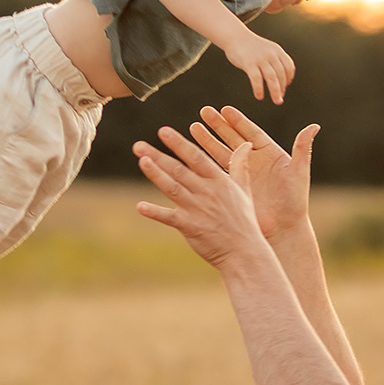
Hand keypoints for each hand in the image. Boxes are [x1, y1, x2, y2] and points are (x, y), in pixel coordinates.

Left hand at [133, 127, 263, 267]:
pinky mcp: (190, 227)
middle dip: (158, 156)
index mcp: (219, 181)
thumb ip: (240, 165)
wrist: (245, 253)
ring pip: (172, 188)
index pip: (196, 157)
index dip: (179, 144)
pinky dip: (155, 212)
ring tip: (141, 161)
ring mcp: (197, 209)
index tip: (163, 131)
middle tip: (138, 145)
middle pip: (178, 170)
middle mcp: (207, 192)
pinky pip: (170, 218)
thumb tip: (245, 144)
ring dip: (155, 174)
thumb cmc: (244, 221)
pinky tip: (140, 207)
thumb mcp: (244, 189)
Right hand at [189, 106, 317, 243]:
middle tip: (204, 112)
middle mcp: (254, 162)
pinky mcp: (233, 188)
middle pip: (233, 138)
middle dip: (218, 126)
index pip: (251, 133)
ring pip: (221, 153)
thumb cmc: (294, 202)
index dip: (238, 121)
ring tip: (193, 127)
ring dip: (208, 141)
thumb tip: (315, 126)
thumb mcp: (298, 173)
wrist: (283, 229)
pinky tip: (191, 155)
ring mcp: (242, 175)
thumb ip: (303, 148)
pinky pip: (216, 173)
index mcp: (270, 154)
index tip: (225, 109)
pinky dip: (204, 164)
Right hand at [222, 28, 296, 103]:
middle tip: (280, 100)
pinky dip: (259, 90)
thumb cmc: (250, 46)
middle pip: (281, 74)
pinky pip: (257, 79)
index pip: (289, 67)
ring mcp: (260, 58)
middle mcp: (271, 54)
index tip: (285, 87)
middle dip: (282, 89)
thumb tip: (281, 79)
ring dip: (275, 92)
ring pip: (272, 78)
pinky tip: (259, 96)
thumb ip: (275, 61)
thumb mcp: (268, 49)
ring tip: (276, 100)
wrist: (235, 36)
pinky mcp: (249, 63)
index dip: (288, 79)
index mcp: (277, 50)